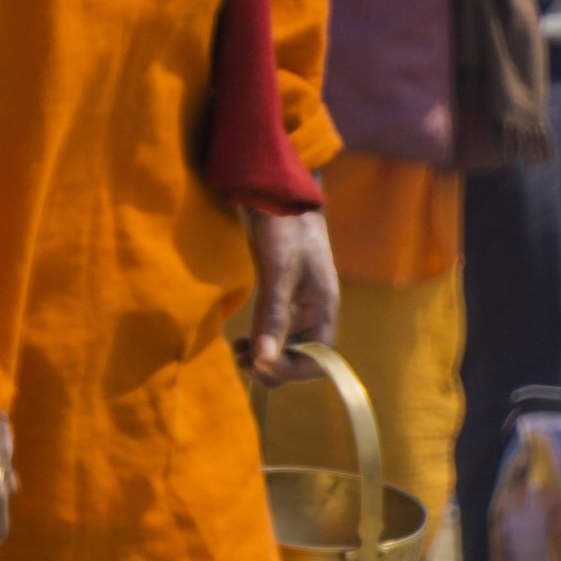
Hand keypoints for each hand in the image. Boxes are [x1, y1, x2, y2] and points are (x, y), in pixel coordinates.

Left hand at [244, 210, 339, 386]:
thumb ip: (273, 314)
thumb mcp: (278, 270)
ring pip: (287, 347)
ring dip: (264, 357)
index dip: (290, 369)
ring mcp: (299, 304)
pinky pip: (276, 331)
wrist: (278, 191)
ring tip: (237, 355)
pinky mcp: (282, 294)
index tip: (259, 363)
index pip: (318, 359)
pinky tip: (241, 340)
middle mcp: (314, 311)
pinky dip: (260, 341)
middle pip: (302, 358)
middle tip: (241, 361)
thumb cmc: (284, 226)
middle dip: (273, 367)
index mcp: (323, 308)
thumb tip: (263, 358)